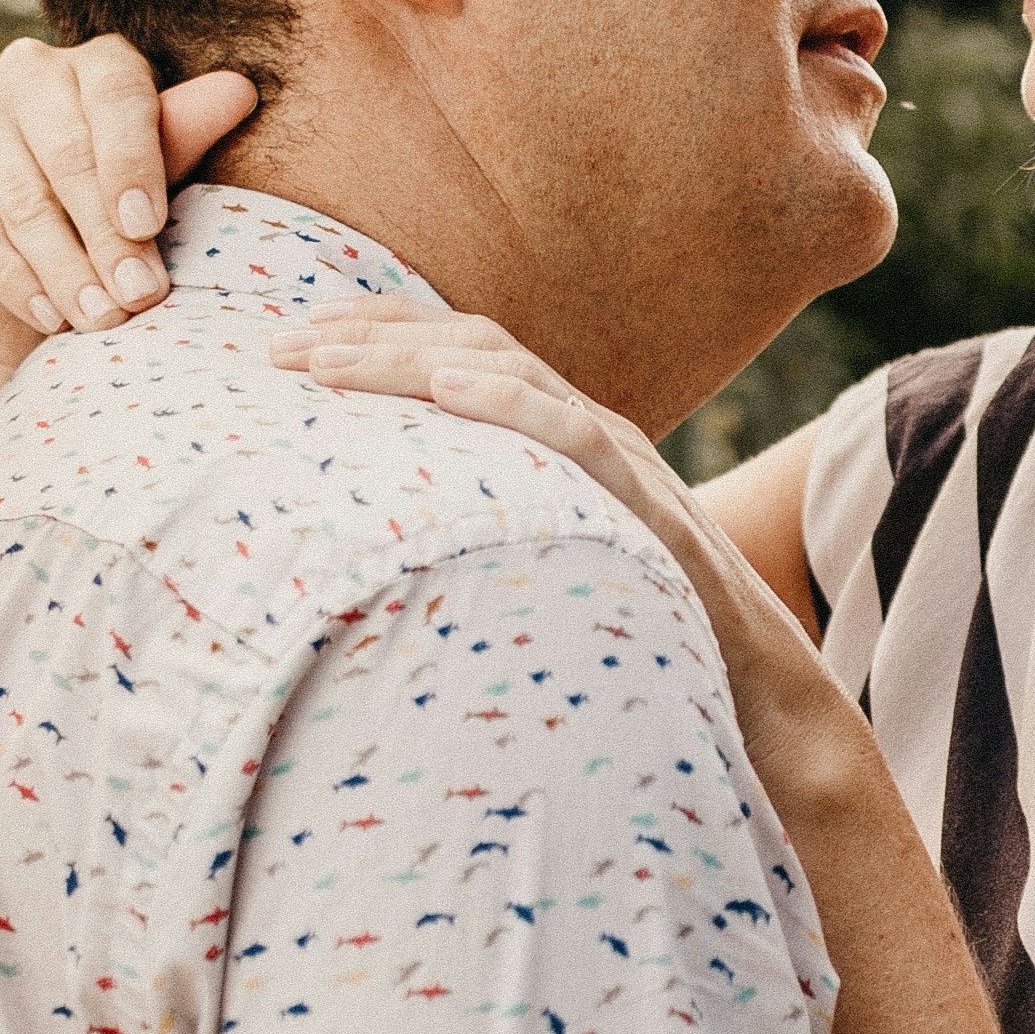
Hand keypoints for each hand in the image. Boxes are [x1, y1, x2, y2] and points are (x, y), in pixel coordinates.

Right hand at [0, 37, 256, 393]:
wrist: (54, 304)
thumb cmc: (123, 232)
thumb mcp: (163, 191)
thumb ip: (186, 139)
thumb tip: (238, 91)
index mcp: (97, 64)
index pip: (115, 90)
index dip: (133, 160)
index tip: (149, 227)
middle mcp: (26, 73)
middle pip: (66, 148)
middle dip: (106, 233)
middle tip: (138, 297)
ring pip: (20, 195)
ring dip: (66, 267)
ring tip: (102, 319)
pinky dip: (14, 278)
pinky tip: (49, 315)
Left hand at [278, 307, 853, 791]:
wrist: (758, 699)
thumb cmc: (645, 649)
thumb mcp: (542, 579)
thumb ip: (483, 547)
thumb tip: (384, 569)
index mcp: (556, 443)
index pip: (459, 357)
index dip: (377, 334)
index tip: (295, 341)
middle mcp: (585, 430)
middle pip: (469, 344)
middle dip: (368, 335)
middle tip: (276, 350)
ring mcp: (619, 458)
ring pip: (508, 370)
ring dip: (408, 358)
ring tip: (328, 361)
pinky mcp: (646, 502)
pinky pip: (573, 433)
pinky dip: (507, 402)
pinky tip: (444, 389)